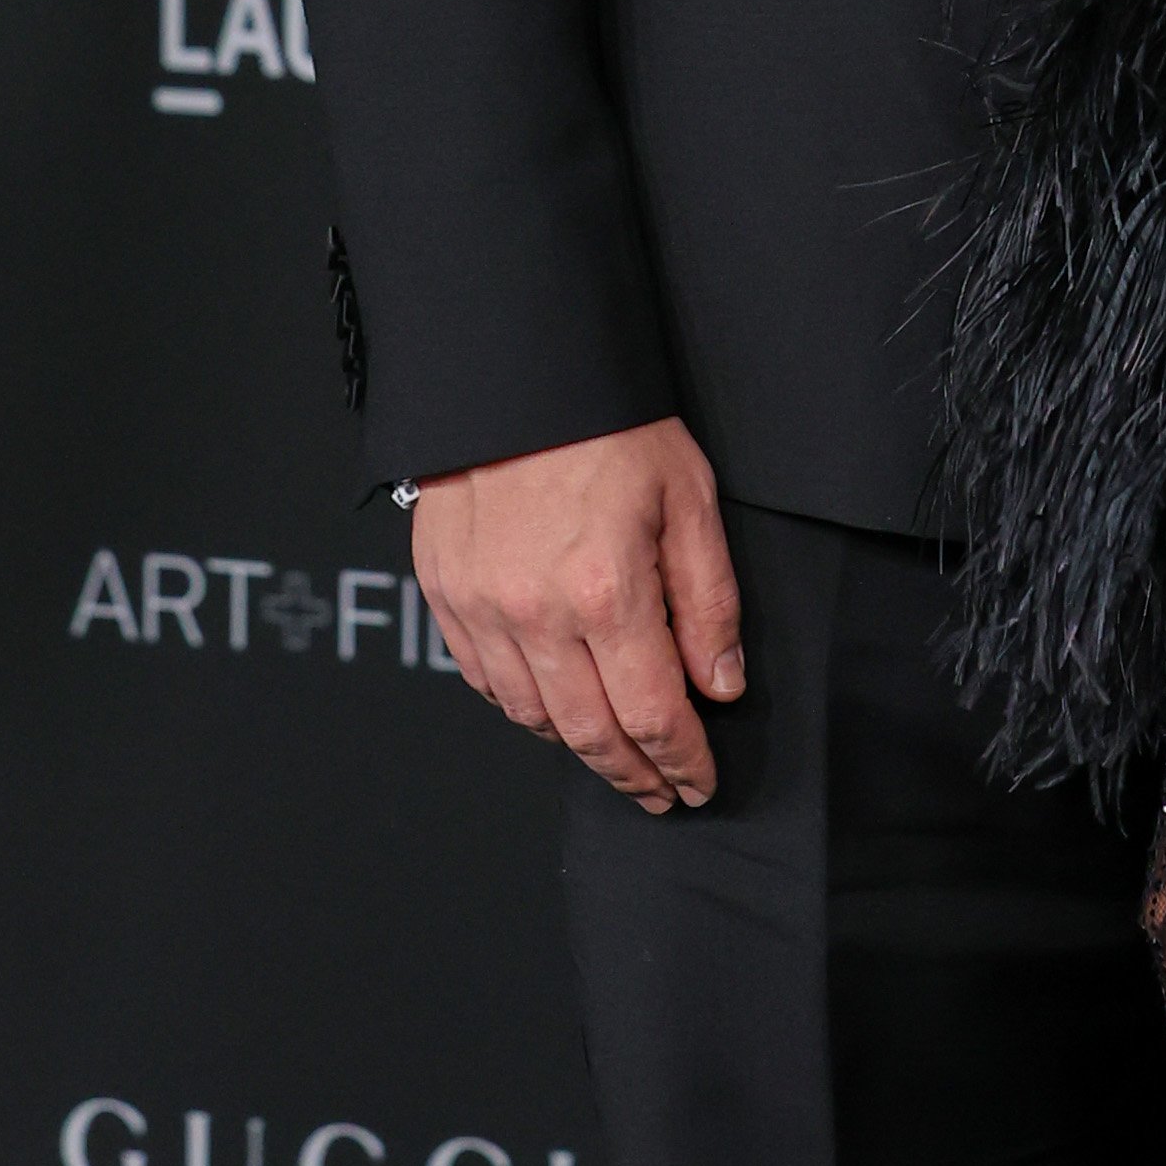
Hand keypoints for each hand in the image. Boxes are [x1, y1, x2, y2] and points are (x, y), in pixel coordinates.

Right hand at [411, 417, 745, 808]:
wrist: (514, 372)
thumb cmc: (608, 424)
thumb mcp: (687, 497)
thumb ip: (708, 599)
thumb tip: (719, 684)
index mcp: (607, 592)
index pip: (653, 714)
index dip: (682, 761)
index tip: (699, 781)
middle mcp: (536, 615)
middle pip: (590, 735)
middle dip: (634, 775)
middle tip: (662, 792)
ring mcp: (482, 611)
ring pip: (533, 718)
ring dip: (579, 748)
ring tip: (617, 755)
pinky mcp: (446, 597)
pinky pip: (484, 682)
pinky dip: (524, 707)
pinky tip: (554, 705)